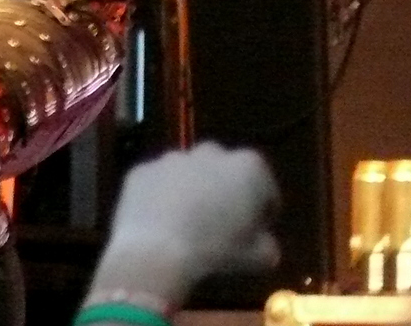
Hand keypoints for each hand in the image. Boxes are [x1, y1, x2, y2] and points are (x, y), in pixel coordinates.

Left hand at [86, 143, 280, 309]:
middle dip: (225, 193)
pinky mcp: (142, 170)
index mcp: (248, 167)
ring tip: (188, 226)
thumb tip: (263, 243)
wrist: (157, 249)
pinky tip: (161, 224)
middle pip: (225, 172)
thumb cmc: (217, 250)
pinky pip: (158, 184)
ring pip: (189, 174)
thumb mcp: (259, 258)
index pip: (264, 187)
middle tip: (221, 225)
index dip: (263, 211)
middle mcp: (211, 152)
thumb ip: (267, 245)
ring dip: (192, 192)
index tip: (256, 230)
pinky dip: (161, 197)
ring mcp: (172, 158)